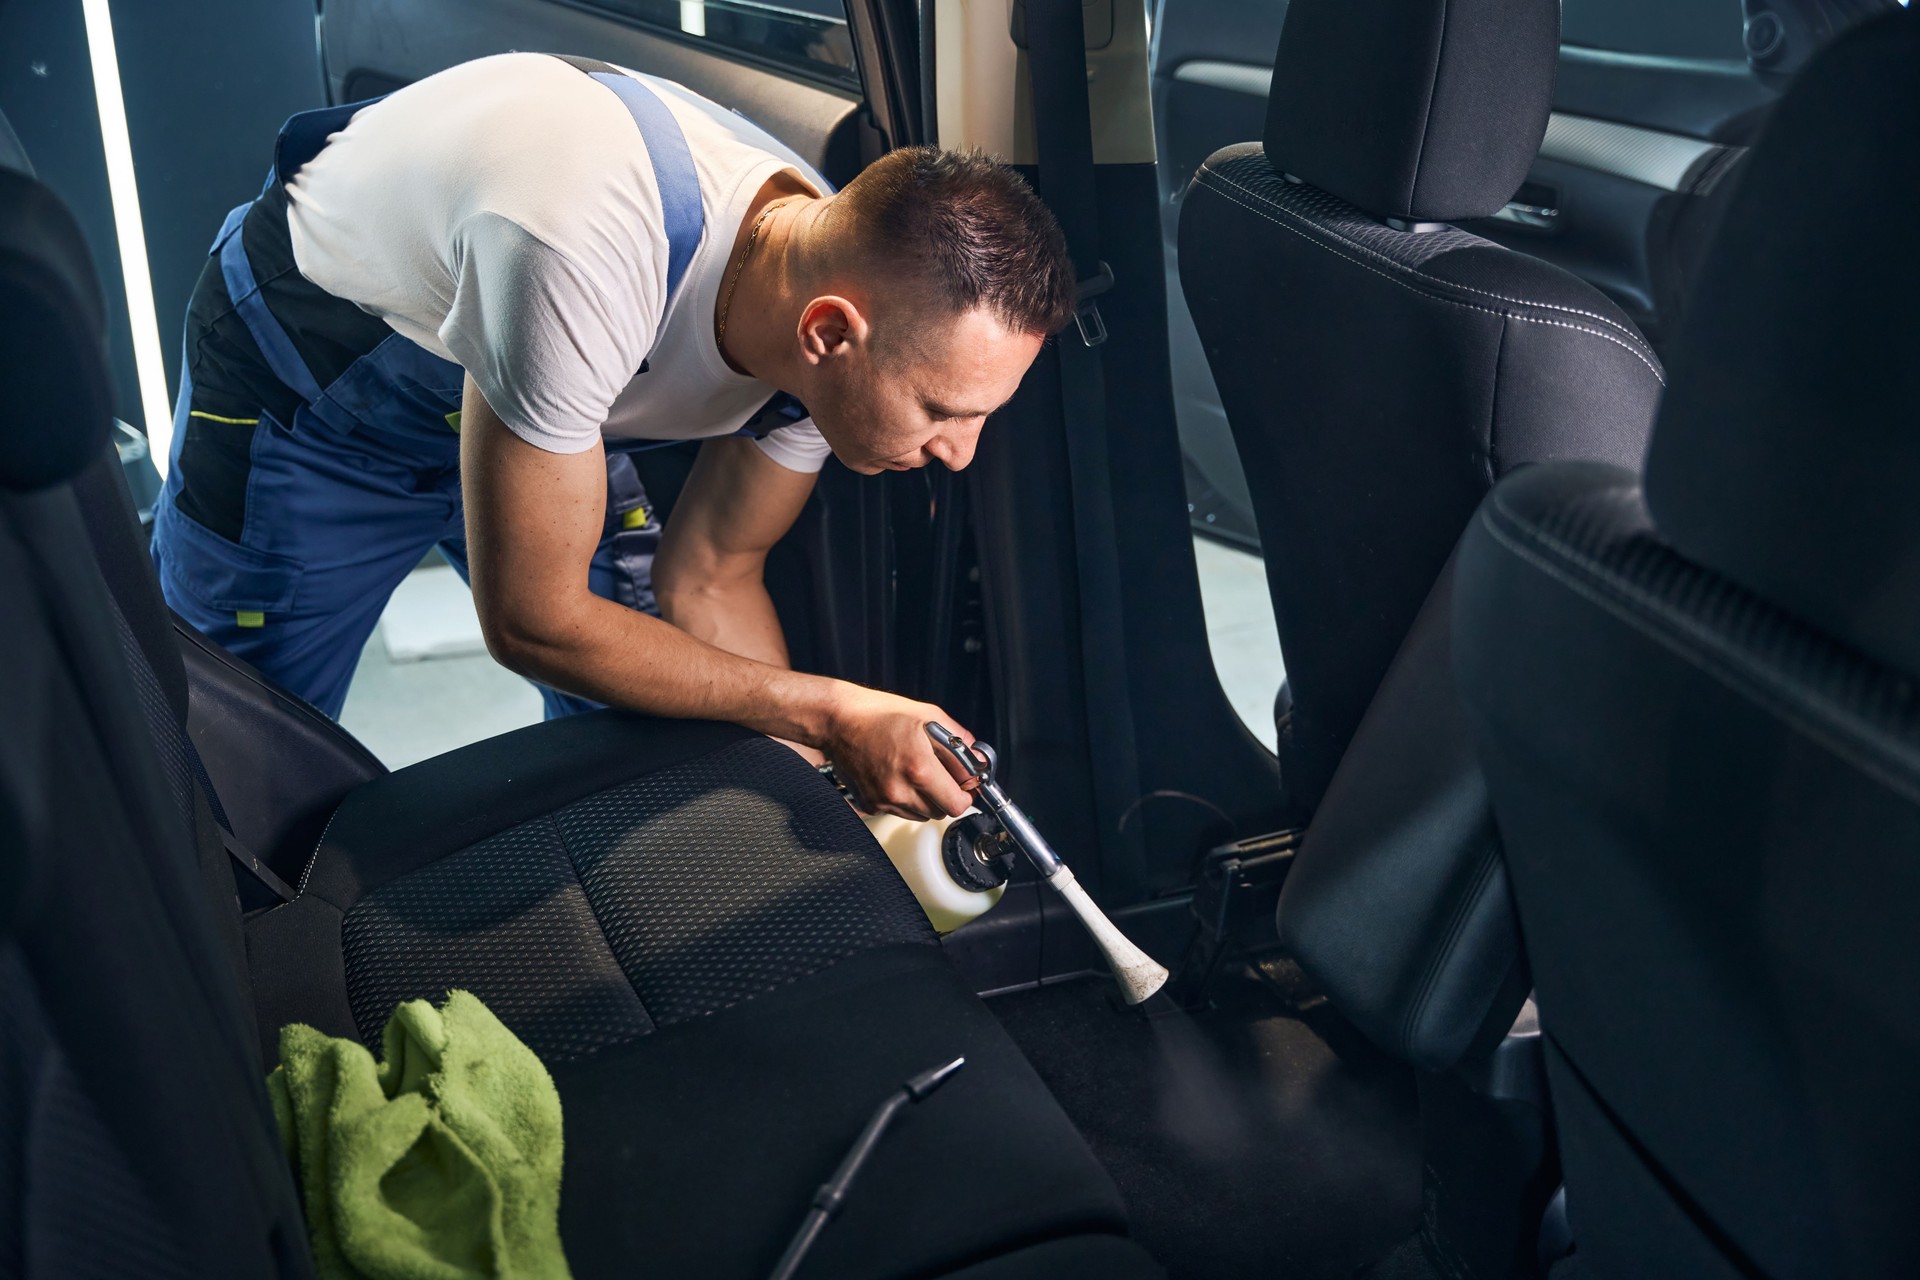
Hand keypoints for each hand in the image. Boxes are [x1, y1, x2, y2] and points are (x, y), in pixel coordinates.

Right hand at [822, 686, 978, 820]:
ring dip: (926, 800)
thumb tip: (978, 760)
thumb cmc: (880, 714)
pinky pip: (900, 812)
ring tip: (915, 772)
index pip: (958, 804)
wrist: (839, 721)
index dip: (966, 793)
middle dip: (947, 796)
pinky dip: (906, 800)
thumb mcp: (930, 716)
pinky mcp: (870, 805)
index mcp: (919, 767)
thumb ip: (960, 741)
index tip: (965, 784)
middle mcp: (900, 789)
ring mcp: (883, 800)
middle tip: (940, 775)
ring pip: (922, 815)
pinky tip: (897, 776)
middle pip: (941, 812)